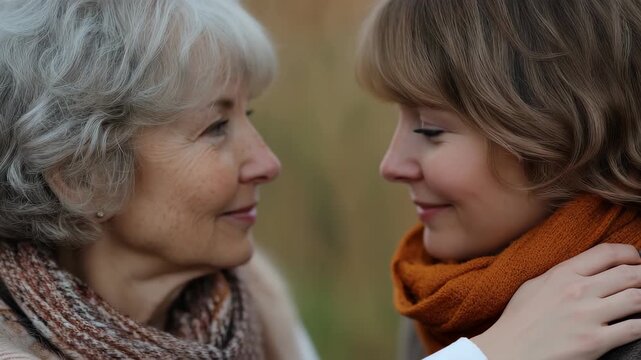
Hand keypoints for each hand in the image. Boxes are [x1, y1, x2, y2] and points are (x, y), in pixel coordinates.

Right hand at [472, 243, 640, 359]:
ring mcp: (587, 316)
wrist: (508, 351)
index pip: (607, 253)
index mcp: (562, 274)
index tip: (636, 261)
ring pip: (637, 298)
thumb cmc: (518, 321)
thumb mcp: (534, 286)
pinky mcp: (595, 342)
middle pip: (629, 274)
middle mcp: (577, 290)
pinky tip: (638, 325)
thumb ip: (560, 275)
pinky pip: (635, 329)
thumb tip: (583, 269)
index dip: (630, 254)